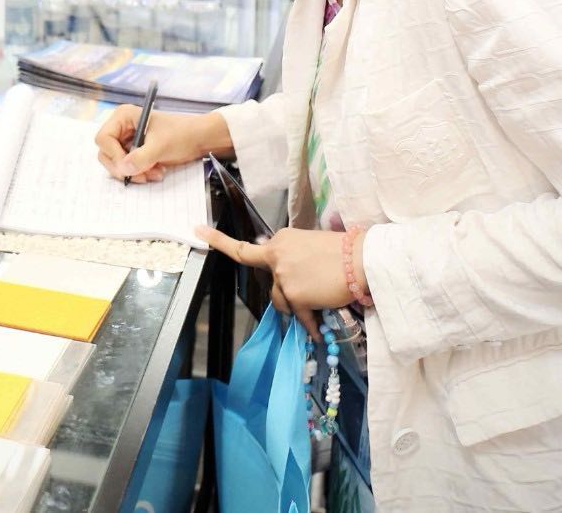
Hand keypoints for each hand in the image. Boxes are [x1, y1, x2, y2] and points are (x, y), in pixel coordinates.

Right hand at [94, 106, 217, 182]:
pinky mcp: (135, 152)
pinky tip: (156, 172)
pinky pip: (128, 167)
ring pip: (117, 163)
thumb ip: (140, 158)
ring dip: (134, 172)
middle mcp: (122, 127)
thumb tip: (122, 169)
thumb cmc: (182, 134)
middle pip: (107, 153)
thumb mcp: (160, 146)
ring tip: (154, 173)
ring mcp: (127, 140)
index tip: (128, 167)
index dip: (114, 155)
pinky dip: (140, 173)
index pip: (104, 138)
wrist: (200, 139)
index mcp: (123, 117)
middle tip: (142, 175)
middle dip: (125, 167)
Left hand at [197, 225, 351, 338]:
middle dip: (277, 288)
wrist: (363, 260)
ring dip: (296, 306)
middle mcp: (277, 255)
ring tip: (319, 304)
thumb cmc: (346, 251)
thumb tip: (282, 272)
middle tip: (286, 286)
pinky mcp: (295, 295)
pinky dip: (308, 324)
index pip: (247, 247)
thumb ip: (292, 255)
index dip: (219, 241)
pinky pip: (299, 316)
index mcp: (281, 240)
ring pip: (281, 300)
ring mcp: (283, 276)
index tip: (198, 230)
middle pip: (264, 278)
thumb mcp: (312, 244)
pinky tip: (317, 330)